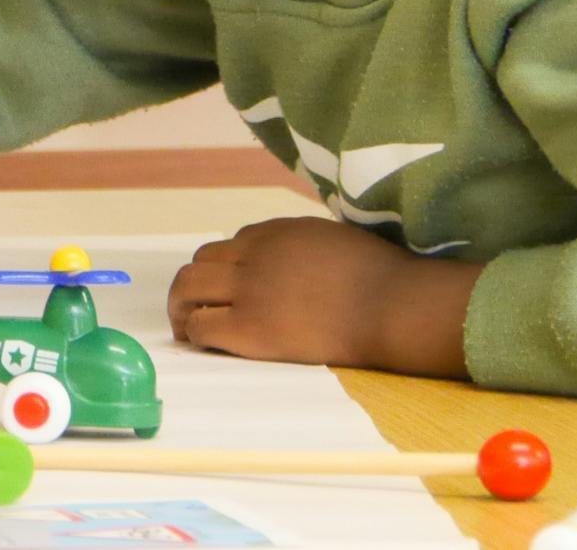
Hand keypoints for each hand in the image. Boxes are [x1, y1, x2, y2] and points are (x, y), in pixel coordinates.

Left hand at [167, 216, 480, 375]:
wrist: (394, 306)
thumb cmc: (382, 279)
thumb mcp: (332, 241)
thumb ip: (302, 247)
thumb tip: (294, 261)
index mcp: (275, 233)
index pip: (229, 246)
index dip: (225, 270)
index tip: (229, 291)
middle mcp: (254, 255)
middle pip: (199, 263)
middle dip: (191, 286)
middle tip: (192, 310)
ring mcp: (249, 290)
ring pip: (188, 288)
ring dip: (182, 307)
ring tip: (187, 328)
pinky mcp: (249, 327)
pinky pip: (201, 325)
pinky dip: (195, 333)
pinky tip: (205, 344)